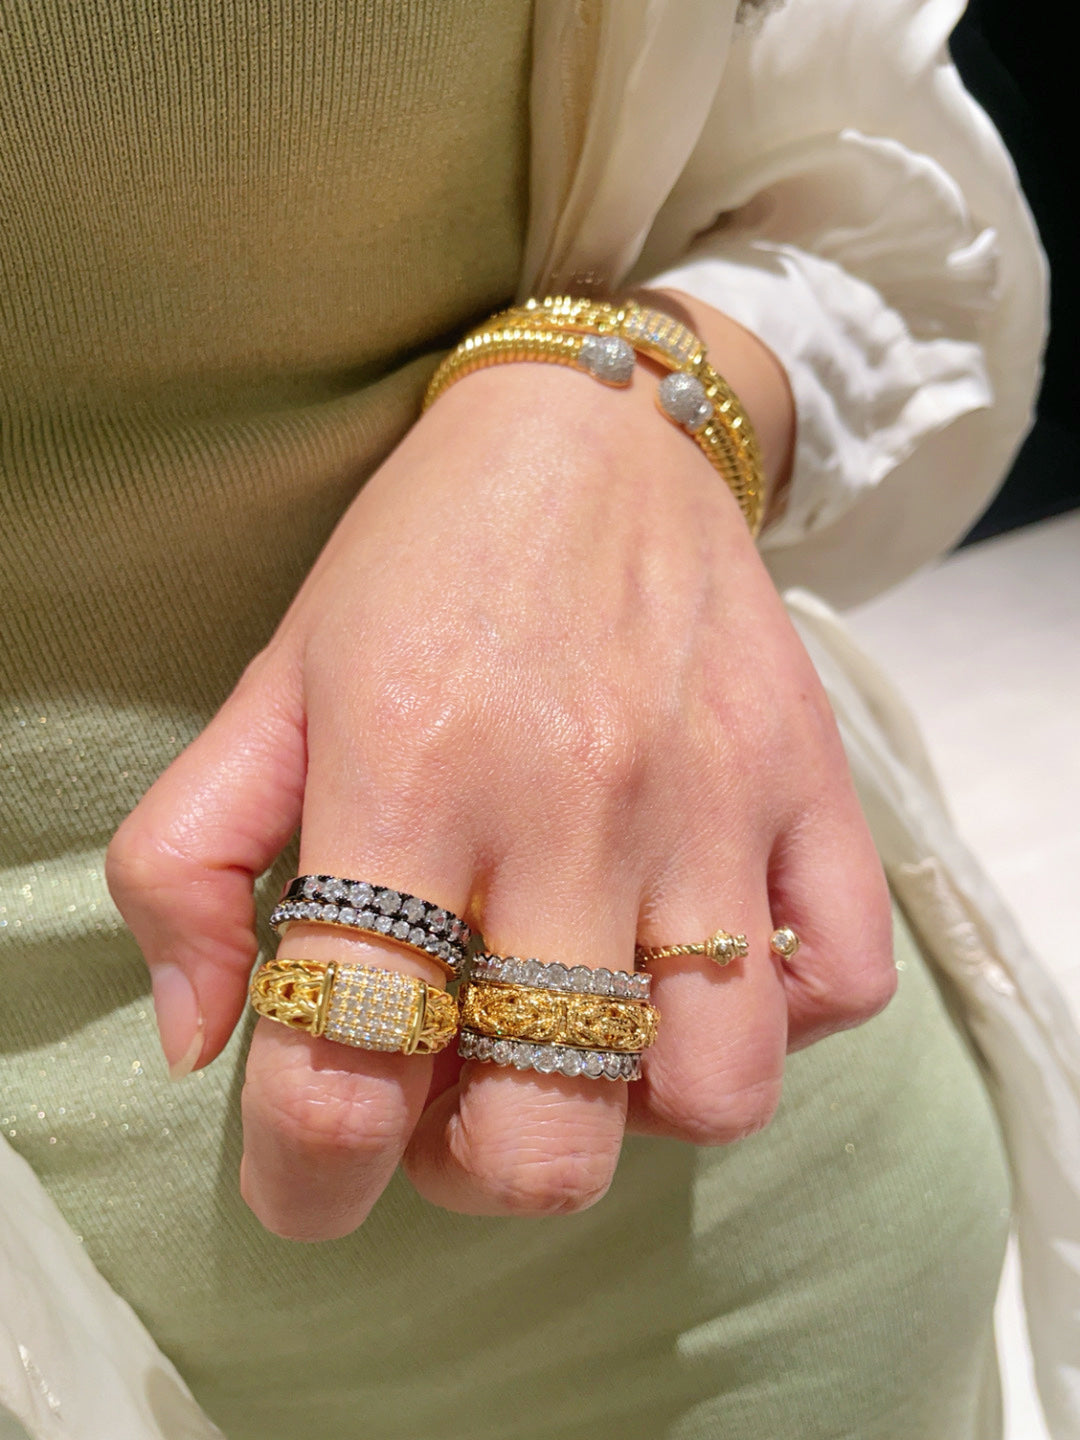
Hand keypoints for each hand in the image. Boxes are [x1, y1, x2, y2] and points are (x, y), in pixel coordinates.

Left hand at [106, 297, 894, 1238]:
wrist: (595, 430)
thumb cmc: (418, 563)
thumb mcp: (267, 685)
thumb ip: (187, 858)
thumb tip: (201, 1040)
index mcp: (406, 776)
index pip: (345, 1065)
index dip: (306, 1180)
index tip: (310, 1182)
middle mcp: (570, 802)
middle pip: (546, 1133)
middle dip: (476, 1172)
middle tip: (450, 1101)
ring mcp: (712, 799)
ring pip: (717, 1092)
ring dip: (633, 1111)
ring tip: (583, 1035)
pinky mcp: (812, 785)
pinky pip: (845, 986)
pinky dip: (776, 1025)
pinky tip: (697, 966)